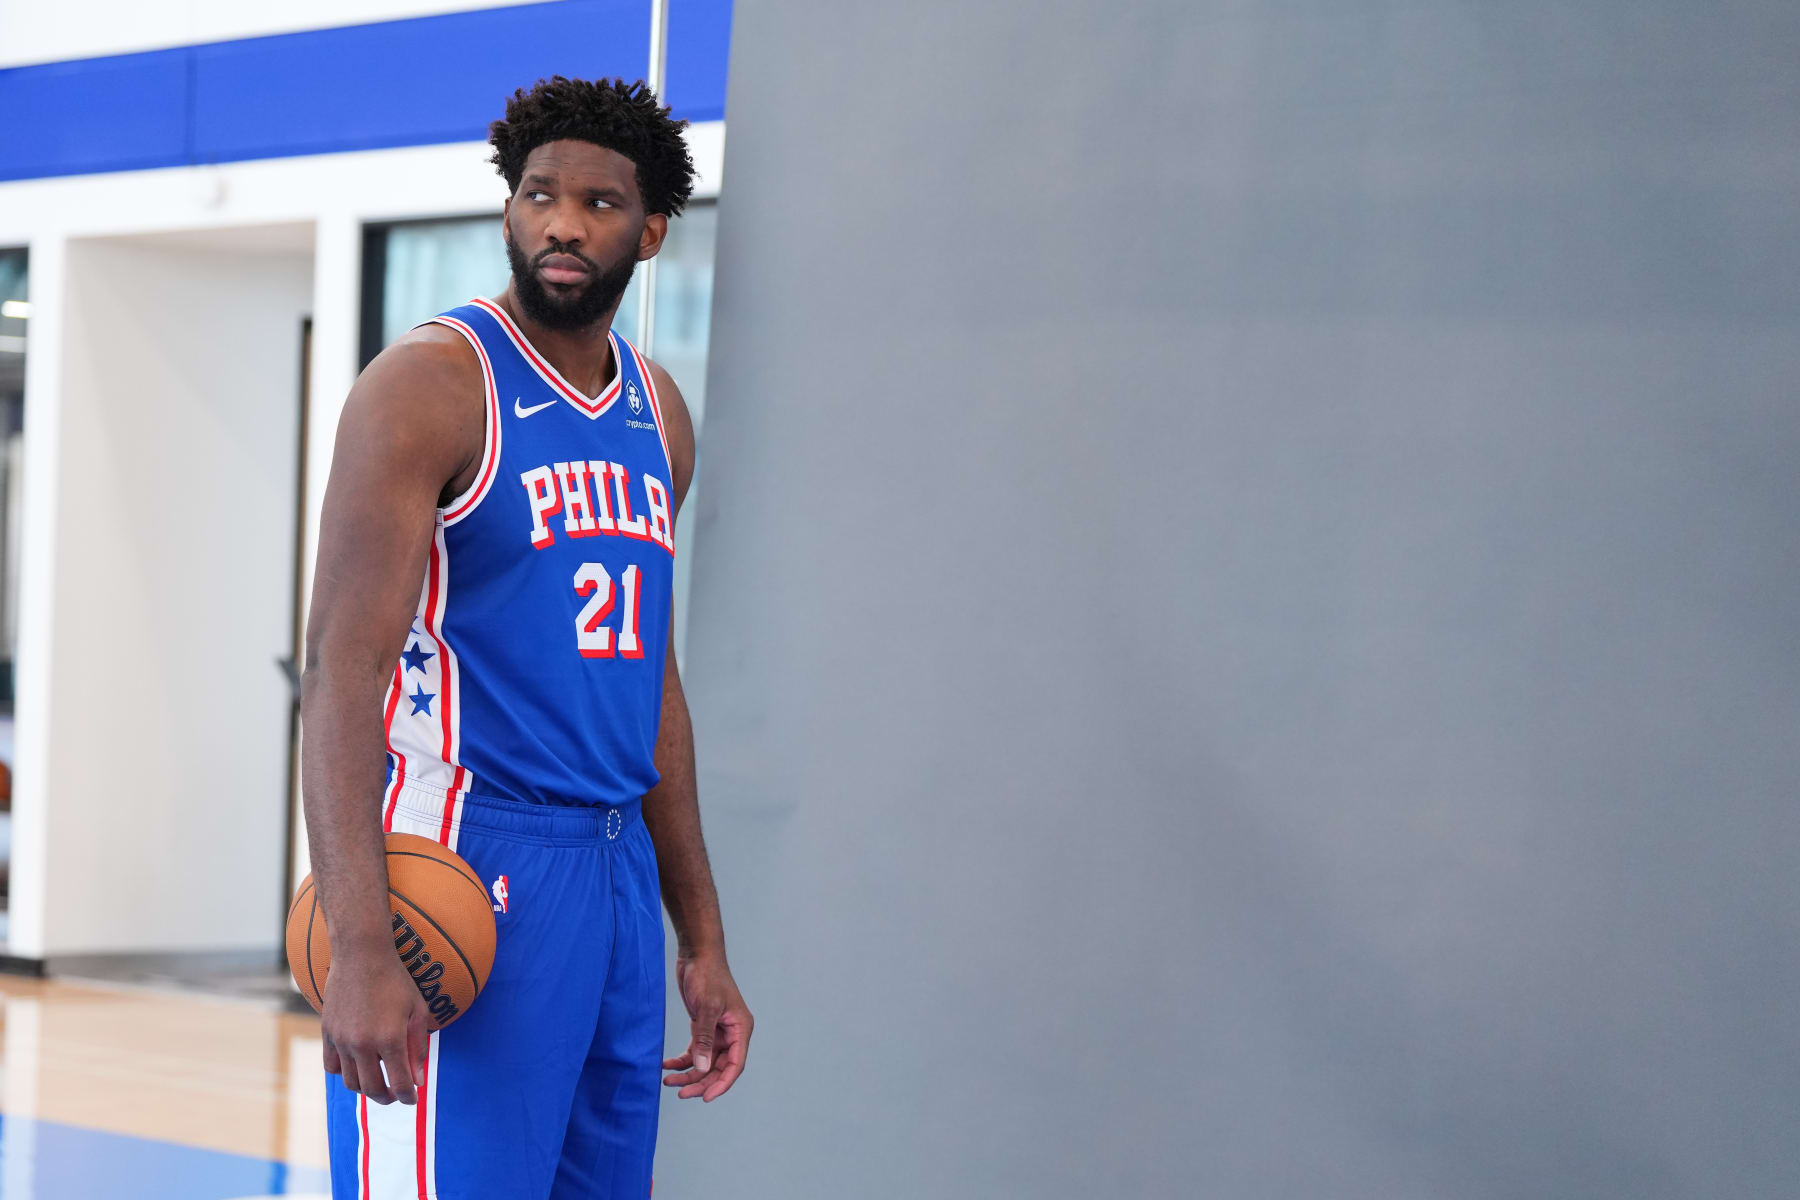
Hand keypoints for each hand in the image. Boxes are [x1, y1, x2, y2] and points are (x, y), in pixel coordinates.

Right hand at [321, 949, 429, 1105]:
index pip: (400, 1084)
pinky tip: (357, 1065)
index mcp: (390, 1038)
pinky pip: (332, 1066)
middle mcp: (363, 1044)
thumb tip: (418, 1079)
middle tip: (396, 1095)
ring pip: (351, 1082)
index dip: (409, 1097)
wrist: (361, 955)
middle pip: (373, 1090)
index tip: (413, 1098)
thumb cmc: (395, 980)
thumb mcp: (417, 1010)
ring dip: (366, 1088)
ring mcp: (342, 1040)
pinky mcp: (327, 1033)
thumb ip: (417, 1047)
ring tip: (378, 1082)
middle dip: (388, 1098)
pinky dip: (345, 1072)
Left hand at [662, 951, 751, 1101]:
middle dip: (700, 1082)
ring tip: (668, 1082)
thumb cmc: (707, 975)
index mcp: (740, 1029)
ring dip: (688, 1074)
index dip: (722, 1084)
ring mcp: (716, 1031)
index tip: (705, 1098)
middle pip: (718, 1068)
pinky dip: (681, 1060)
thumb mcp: (706, 1008)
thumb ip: (704, 1039)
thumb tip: (701, 1067)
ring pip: (704, 1062)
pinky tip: (666, 1065)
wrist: (697, 954)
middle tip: (680, 1093)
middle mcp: (731, 1033)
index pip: (735, 1065)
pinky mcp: (702, 1027)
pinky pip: (694, 1051)